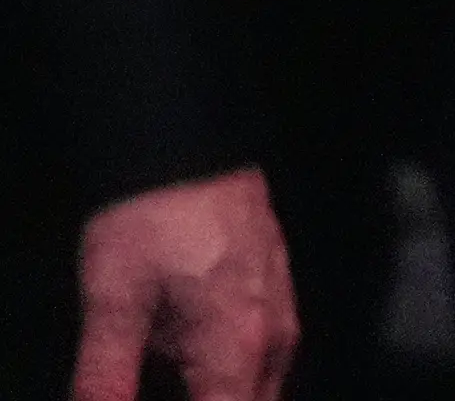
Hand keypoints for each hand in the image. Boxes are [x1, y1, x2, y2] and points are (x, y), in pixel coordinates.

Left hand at [72, 168, 295, 400]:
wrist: (190, 146)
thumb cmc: (152, 220)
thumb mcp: (112, 305)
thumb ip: (105, 380)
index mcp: (236, 350)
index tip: (148, 391)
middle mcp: (274, 341)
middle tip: (152, 381)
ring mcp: (282, 315)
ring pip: (258, 390)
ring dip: (216, 392)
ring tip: (167, 375)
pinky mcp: (277, 296)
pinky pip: (261, 362)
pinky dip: (226, 378)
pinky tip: (184, 361)